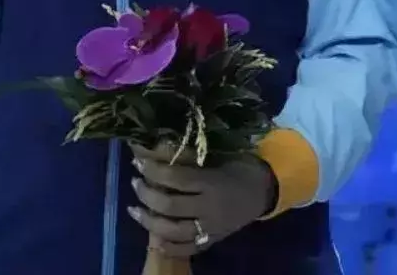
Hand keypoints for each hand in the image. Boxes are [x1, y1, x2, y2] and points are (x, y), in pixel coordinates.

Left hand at [127, 143, 275, 257]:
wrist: (263, 192)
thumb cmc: (239, 168)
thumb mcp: (219, 157)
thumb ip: (190, 158)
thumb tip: (157, 148)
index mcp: (213, 182)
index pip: (177, 179)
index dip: (154, 171)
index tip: (138, 163)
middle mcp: (210, 208)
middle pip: (170, 206)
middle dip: (147, 194)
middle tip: (135, 183)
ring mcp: (211, 228)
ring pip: (173, 231)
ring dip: (149, 220)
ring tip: (134, 209)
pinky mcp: (212, 241)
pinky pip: (186, 249)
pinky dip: (167, 245)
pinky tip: (153, 236)